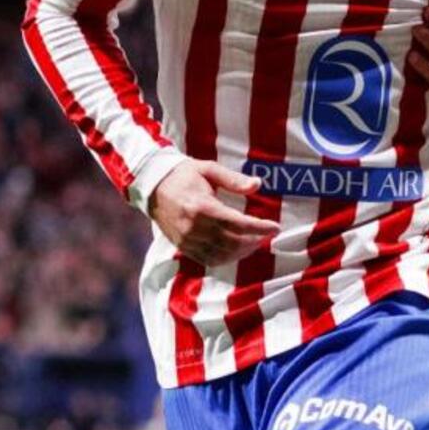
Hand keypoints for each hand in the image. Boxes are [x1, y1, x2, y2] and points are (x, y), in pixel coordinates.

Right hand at [148, 161, 280, 266]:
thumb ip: (234, 179)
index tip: (276, 227)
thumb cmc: (184, 175)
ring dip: (243, 252)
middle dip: (254, 241)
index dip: (260, 228)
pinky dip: (226, 259)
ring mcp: (187, 240)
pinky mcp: (183, 247)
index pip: (238, 223)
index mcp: (202, 206)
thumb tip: (258, 184)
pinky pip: (208, 260)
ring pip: (222, 255)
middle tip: (266, 234)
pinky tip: (237, 251)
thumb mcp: (208, 169)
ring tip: (255, 242)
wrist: (153, 186)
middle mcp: (194, 227)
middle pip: (233, 242)